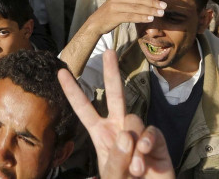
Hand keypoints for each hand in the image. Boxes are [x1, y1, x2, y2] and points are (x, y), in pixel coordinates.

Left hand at [58, 50, 174, 178]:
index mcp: (101, 134)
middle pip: (115, 94)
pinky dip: (148, 143)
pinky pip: (151, 132)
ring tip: (134, 169)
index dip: (72, 92)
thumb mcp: (112, 176)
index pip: (83, 109)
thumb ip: (115, 159)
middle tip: (109, 51)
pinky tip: (146, 157)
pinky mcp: (157, 141)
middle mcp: (119, 128)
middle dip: (111, 72)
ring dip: (132, 145)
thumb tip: (126, 136)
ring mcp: (138, 134)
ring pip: (133, 120)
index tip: (61, 72)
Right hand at [85, 0, 166, 37]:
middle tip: (164, 6)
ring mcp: (115, 7)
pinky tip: (150, 19)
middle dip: (153, 2)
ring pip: (136, 8)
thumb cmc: (109, 9)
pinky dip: (141, 18)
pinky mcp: (115, 17)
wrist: (96, 22)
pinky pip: (131, 16)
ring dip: (150, 10)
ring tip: (161, 13)